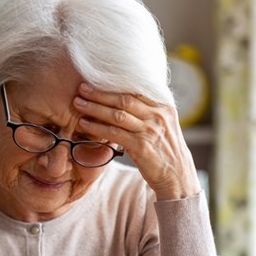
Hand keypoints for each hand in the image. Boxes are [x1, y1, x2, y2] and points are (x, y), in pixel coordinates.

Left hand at [73, 83, 200, 199]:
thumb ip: (147, 112)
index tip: (95, 80)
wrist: (177, 175)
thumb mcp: (162, 126)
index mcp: (163, 106)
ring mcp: (150, 130)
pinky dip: (98, 127)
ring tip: (78, 104)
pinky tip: (85, 124)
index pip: (135, 90)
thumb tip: (123, 99)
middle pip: (123, 99)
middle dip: (100, 93)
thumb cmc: (165, 150)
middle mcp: (158, 115)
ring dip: (95, 108)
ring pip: (117, 115)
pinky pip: (115, 133)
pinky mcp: (141, 146)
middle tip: (81, 88)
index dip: (113, 85)